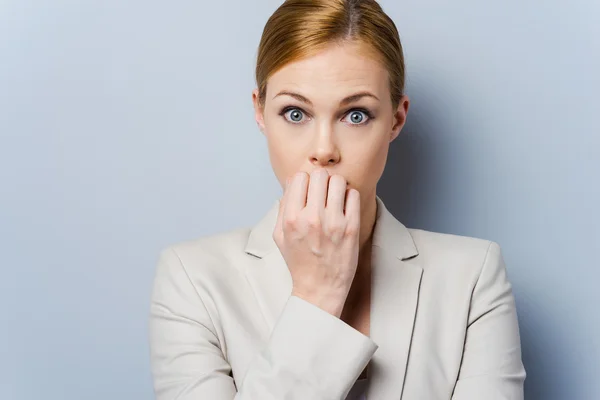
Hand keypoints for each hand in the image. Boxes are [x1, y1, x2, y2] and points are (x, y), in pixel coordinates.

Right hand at [273, 168, 360, 317]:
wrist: (319, 289)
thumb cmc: (299, 262)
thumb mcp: (280, 236)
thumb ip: (283, 207)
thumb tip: (291, 181)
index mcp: (291, 218)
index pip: (299, 177)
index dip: (304, 181)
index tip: (308, 191)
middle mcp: (311, 218)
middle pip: (319, 175)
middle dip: (321, 180)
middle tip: (323, 192)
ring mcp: (333, 222)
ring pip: (337, 181)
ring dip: (336, 186)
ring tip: (334, 198)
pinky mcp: (351, 228)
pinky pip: (353, 195)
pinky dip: (349, 196)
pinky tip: (345, 207)